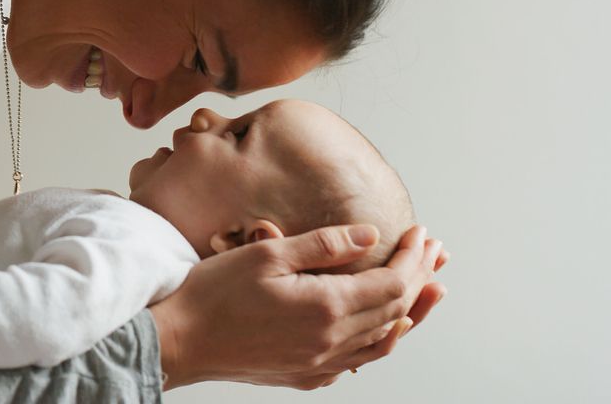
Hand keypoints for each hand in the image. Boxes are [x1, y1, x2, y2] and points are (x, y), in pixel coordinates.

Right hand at [151, 224, 445, 390]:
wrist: (177, 340)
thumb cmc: (212, 294)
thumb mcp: (267, 255)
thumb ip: (324, 245)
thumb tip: (370, 236)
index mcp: (326, 308)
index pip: (392, 283)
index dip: (413, 258)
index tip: (421, 234)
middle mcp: (331, 342)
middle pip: (396, 311)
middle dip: (419, 278)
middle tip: (434, 253)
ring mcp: (319, 364)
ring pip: (383, 341)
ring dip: (410, 312)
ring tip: (429, 291)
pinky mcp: (304, 375)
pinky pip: (358, 361)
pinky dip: (380, 341)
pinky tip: (384, 330)